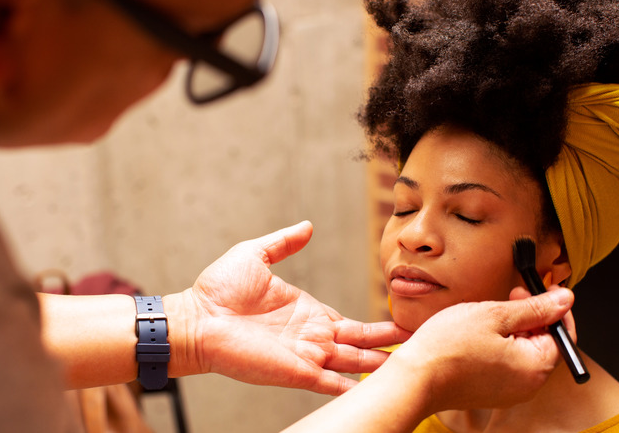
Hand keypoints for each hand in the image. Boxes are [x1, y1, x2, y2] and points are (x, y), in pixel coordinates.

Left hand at [164, 221, 409, 394]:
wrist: (195, 317)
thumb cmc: (218, 289)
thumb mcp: (255, 255)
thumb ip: (284, 243)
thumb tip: (307, 225)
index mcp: (308, 312)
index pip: (351, 322)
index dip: (378, 325)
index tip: (404, 323)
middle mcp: (312, 336)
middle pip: (361, 343)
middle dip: (390, 344)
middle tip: (423, 343)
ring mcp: (306, 355)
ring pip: (354, 363)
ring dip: (380, 365)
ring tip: (412, 367)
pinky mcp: (295, 372)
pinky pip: (331, 384)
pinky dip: (353, 389)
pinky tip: (377, 392)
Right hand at [389, 288, 574, 413]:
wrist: (415, 378)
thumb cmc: (448, 347)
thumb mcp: (495, 315)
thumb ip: (534, 308)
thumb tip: (565, 300)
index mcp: (535, 367)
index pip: (562, 333)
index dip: (554, 307)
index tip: (542, 288)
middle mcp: (527, 385)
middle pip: (543, 343)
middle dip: (531, 316)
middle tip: (511, 295)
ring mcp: (509, 392)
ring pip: (523, 352)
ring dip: (514, 329)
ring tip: (490, 313)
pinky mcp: (491, 392)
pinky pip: (507, 364)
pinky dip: (500, 345)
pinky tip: (480, 333)